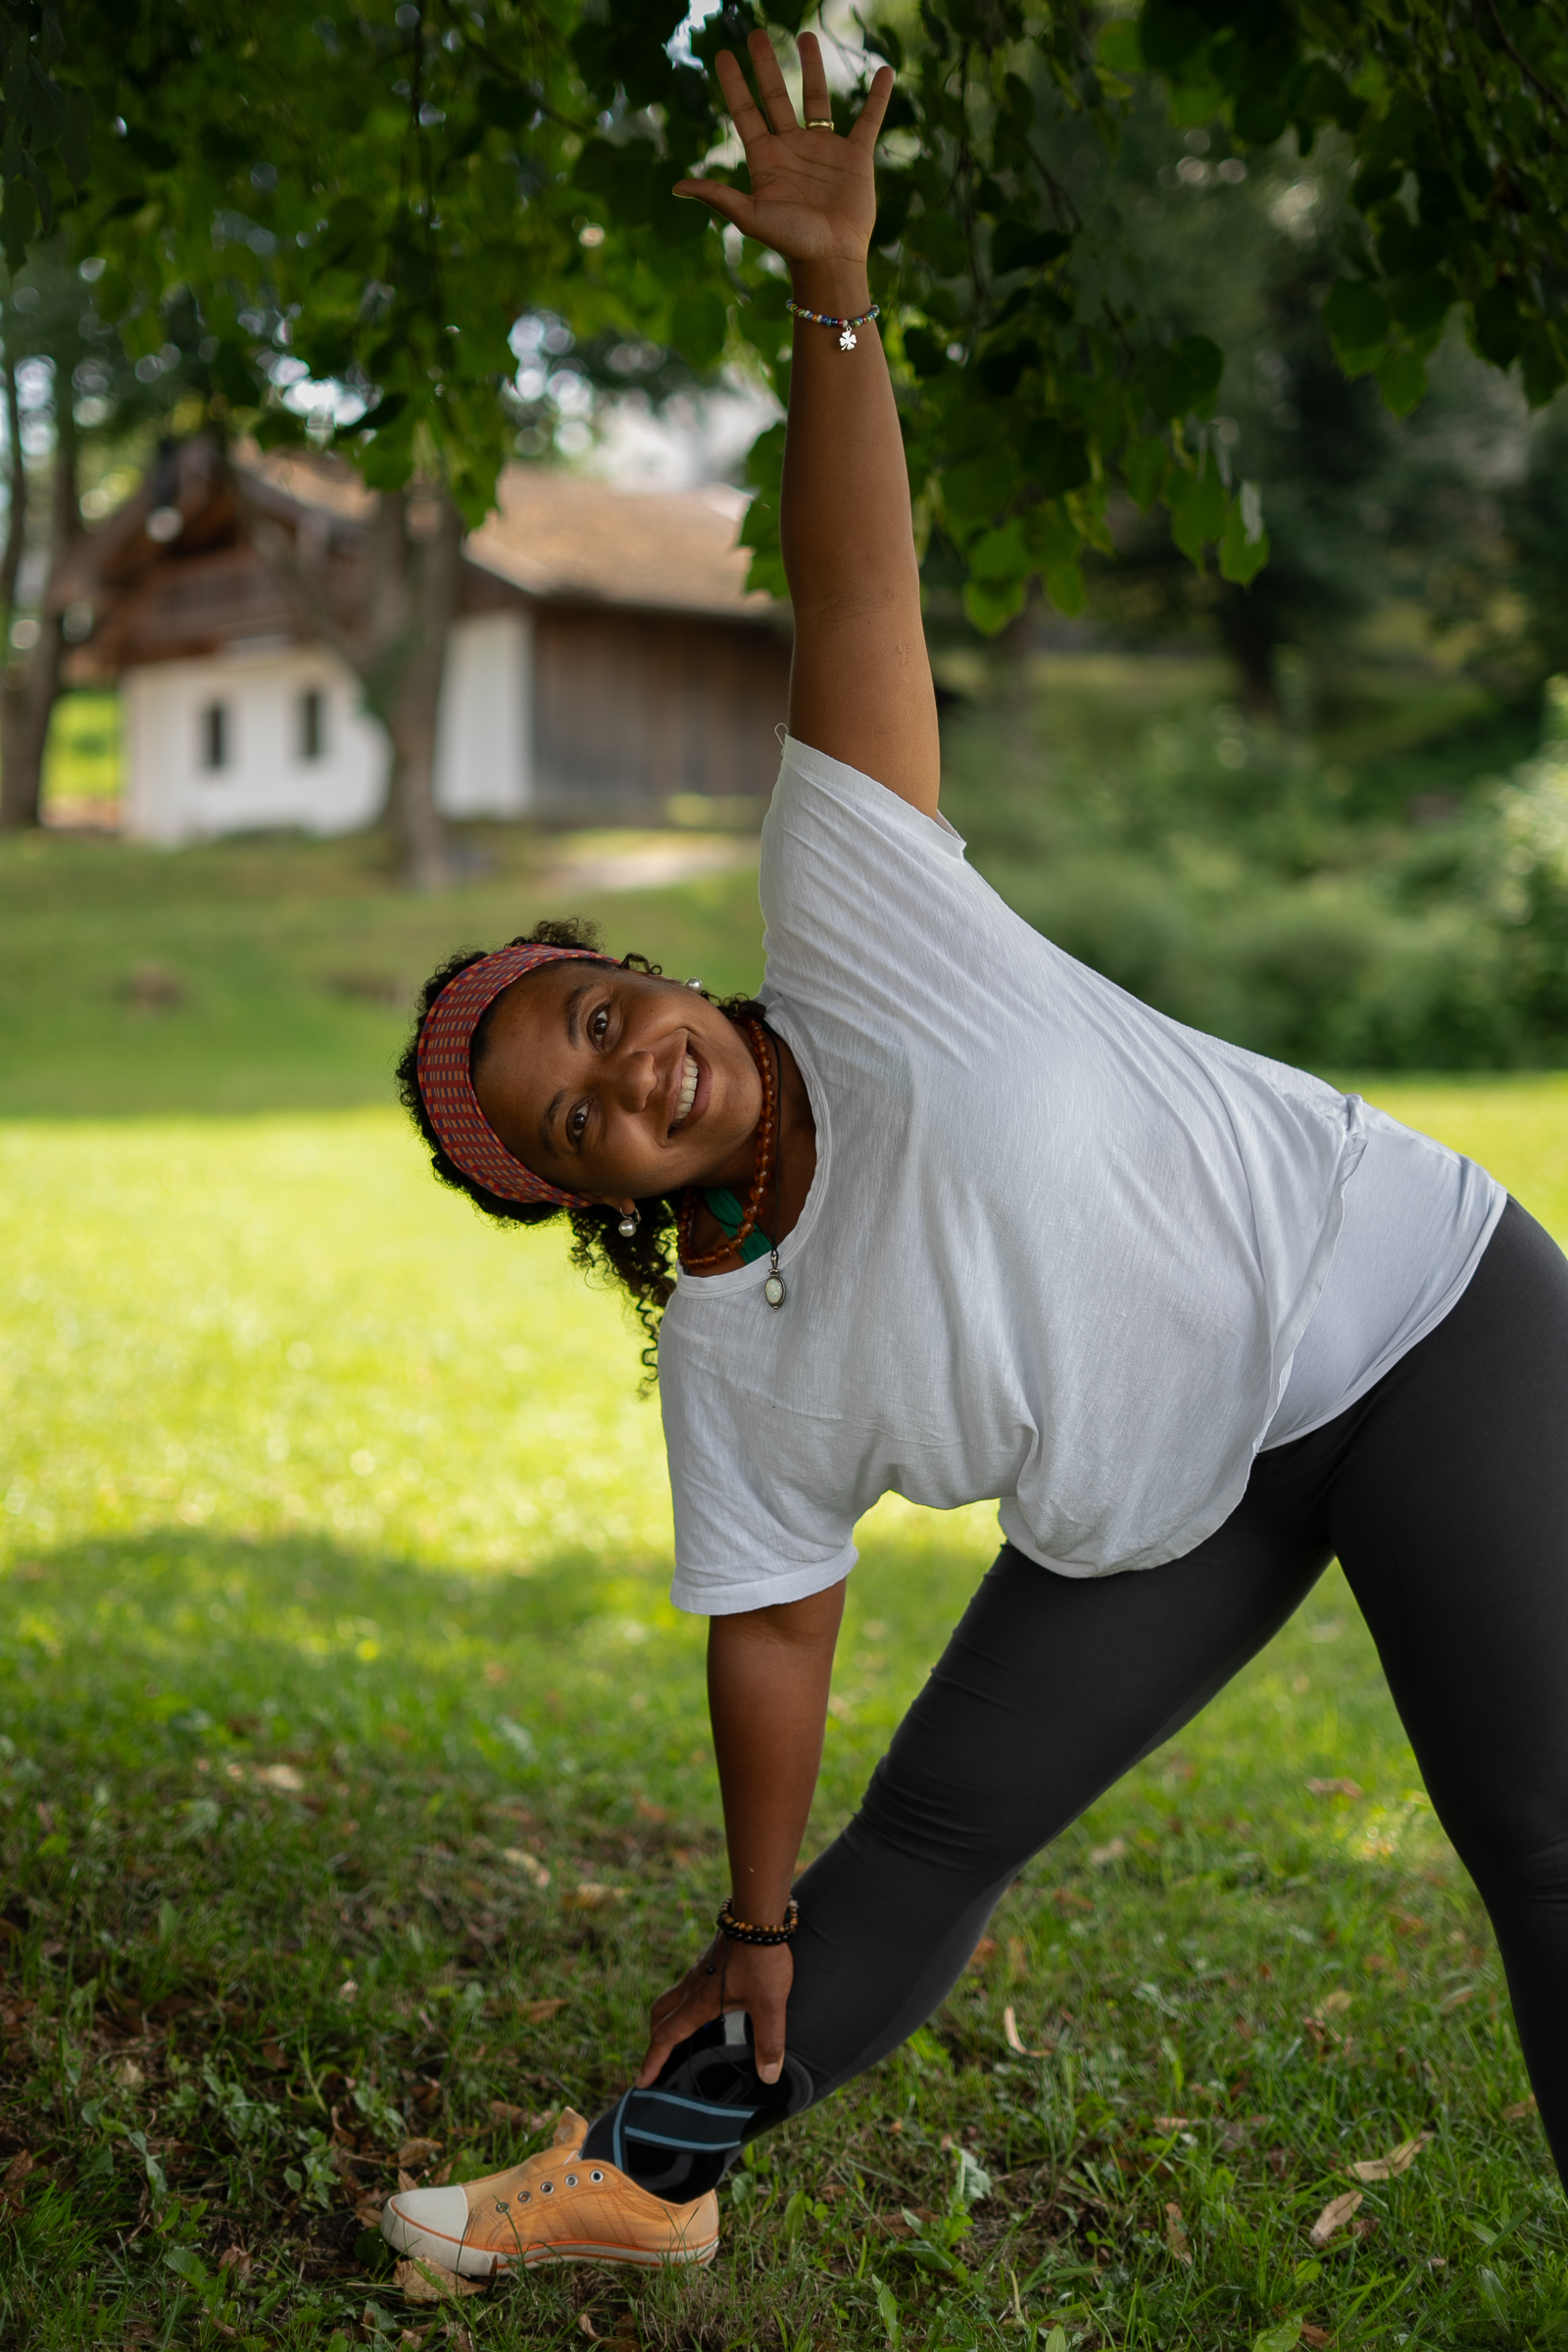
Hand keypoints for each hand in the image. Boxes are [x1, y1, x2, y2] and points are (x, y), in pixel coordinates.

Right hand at [637, 1932, 793, 2087]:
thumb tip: (769, 2076)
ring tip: (680, 2038)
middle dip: (655, 2040)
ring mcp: (700, 1972)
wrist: (759, 1915)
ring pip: (672, 1999)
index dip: (653, 2061)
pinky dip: (684, 2005)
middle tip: (657, 2062)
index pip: (667, 2037)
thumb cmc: (762, 1959)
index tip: (641, 2082)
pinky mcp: (710, 1961)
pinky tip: (706, 2008)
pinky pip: (687, 1988)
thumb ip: (769, 2040)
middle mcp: (693, 1987)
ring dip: (668, 2020)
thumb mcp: (769, 2004)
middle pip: (660, 2015)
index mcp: (699, 2002)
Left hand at [673, 30, 892, 276]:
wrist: (831, 258)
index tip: (724, 54)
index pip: (746, 112)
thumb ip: (718, 196)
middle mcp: (792, 148)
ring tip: (805, 36)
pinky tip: (885, 72)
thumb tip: (677, 187)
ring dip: (812, 67)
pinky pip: (869, 119)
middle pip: (776, 96)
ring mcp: (824, 149)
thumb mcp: (750, 216)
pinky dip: (878, 97)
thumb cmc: (791, 241)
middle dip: (767, 65)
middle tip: (757, 33)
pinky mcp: (855, 156)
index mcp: (766, 159)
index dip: (734, 84)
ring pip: (817, 99)